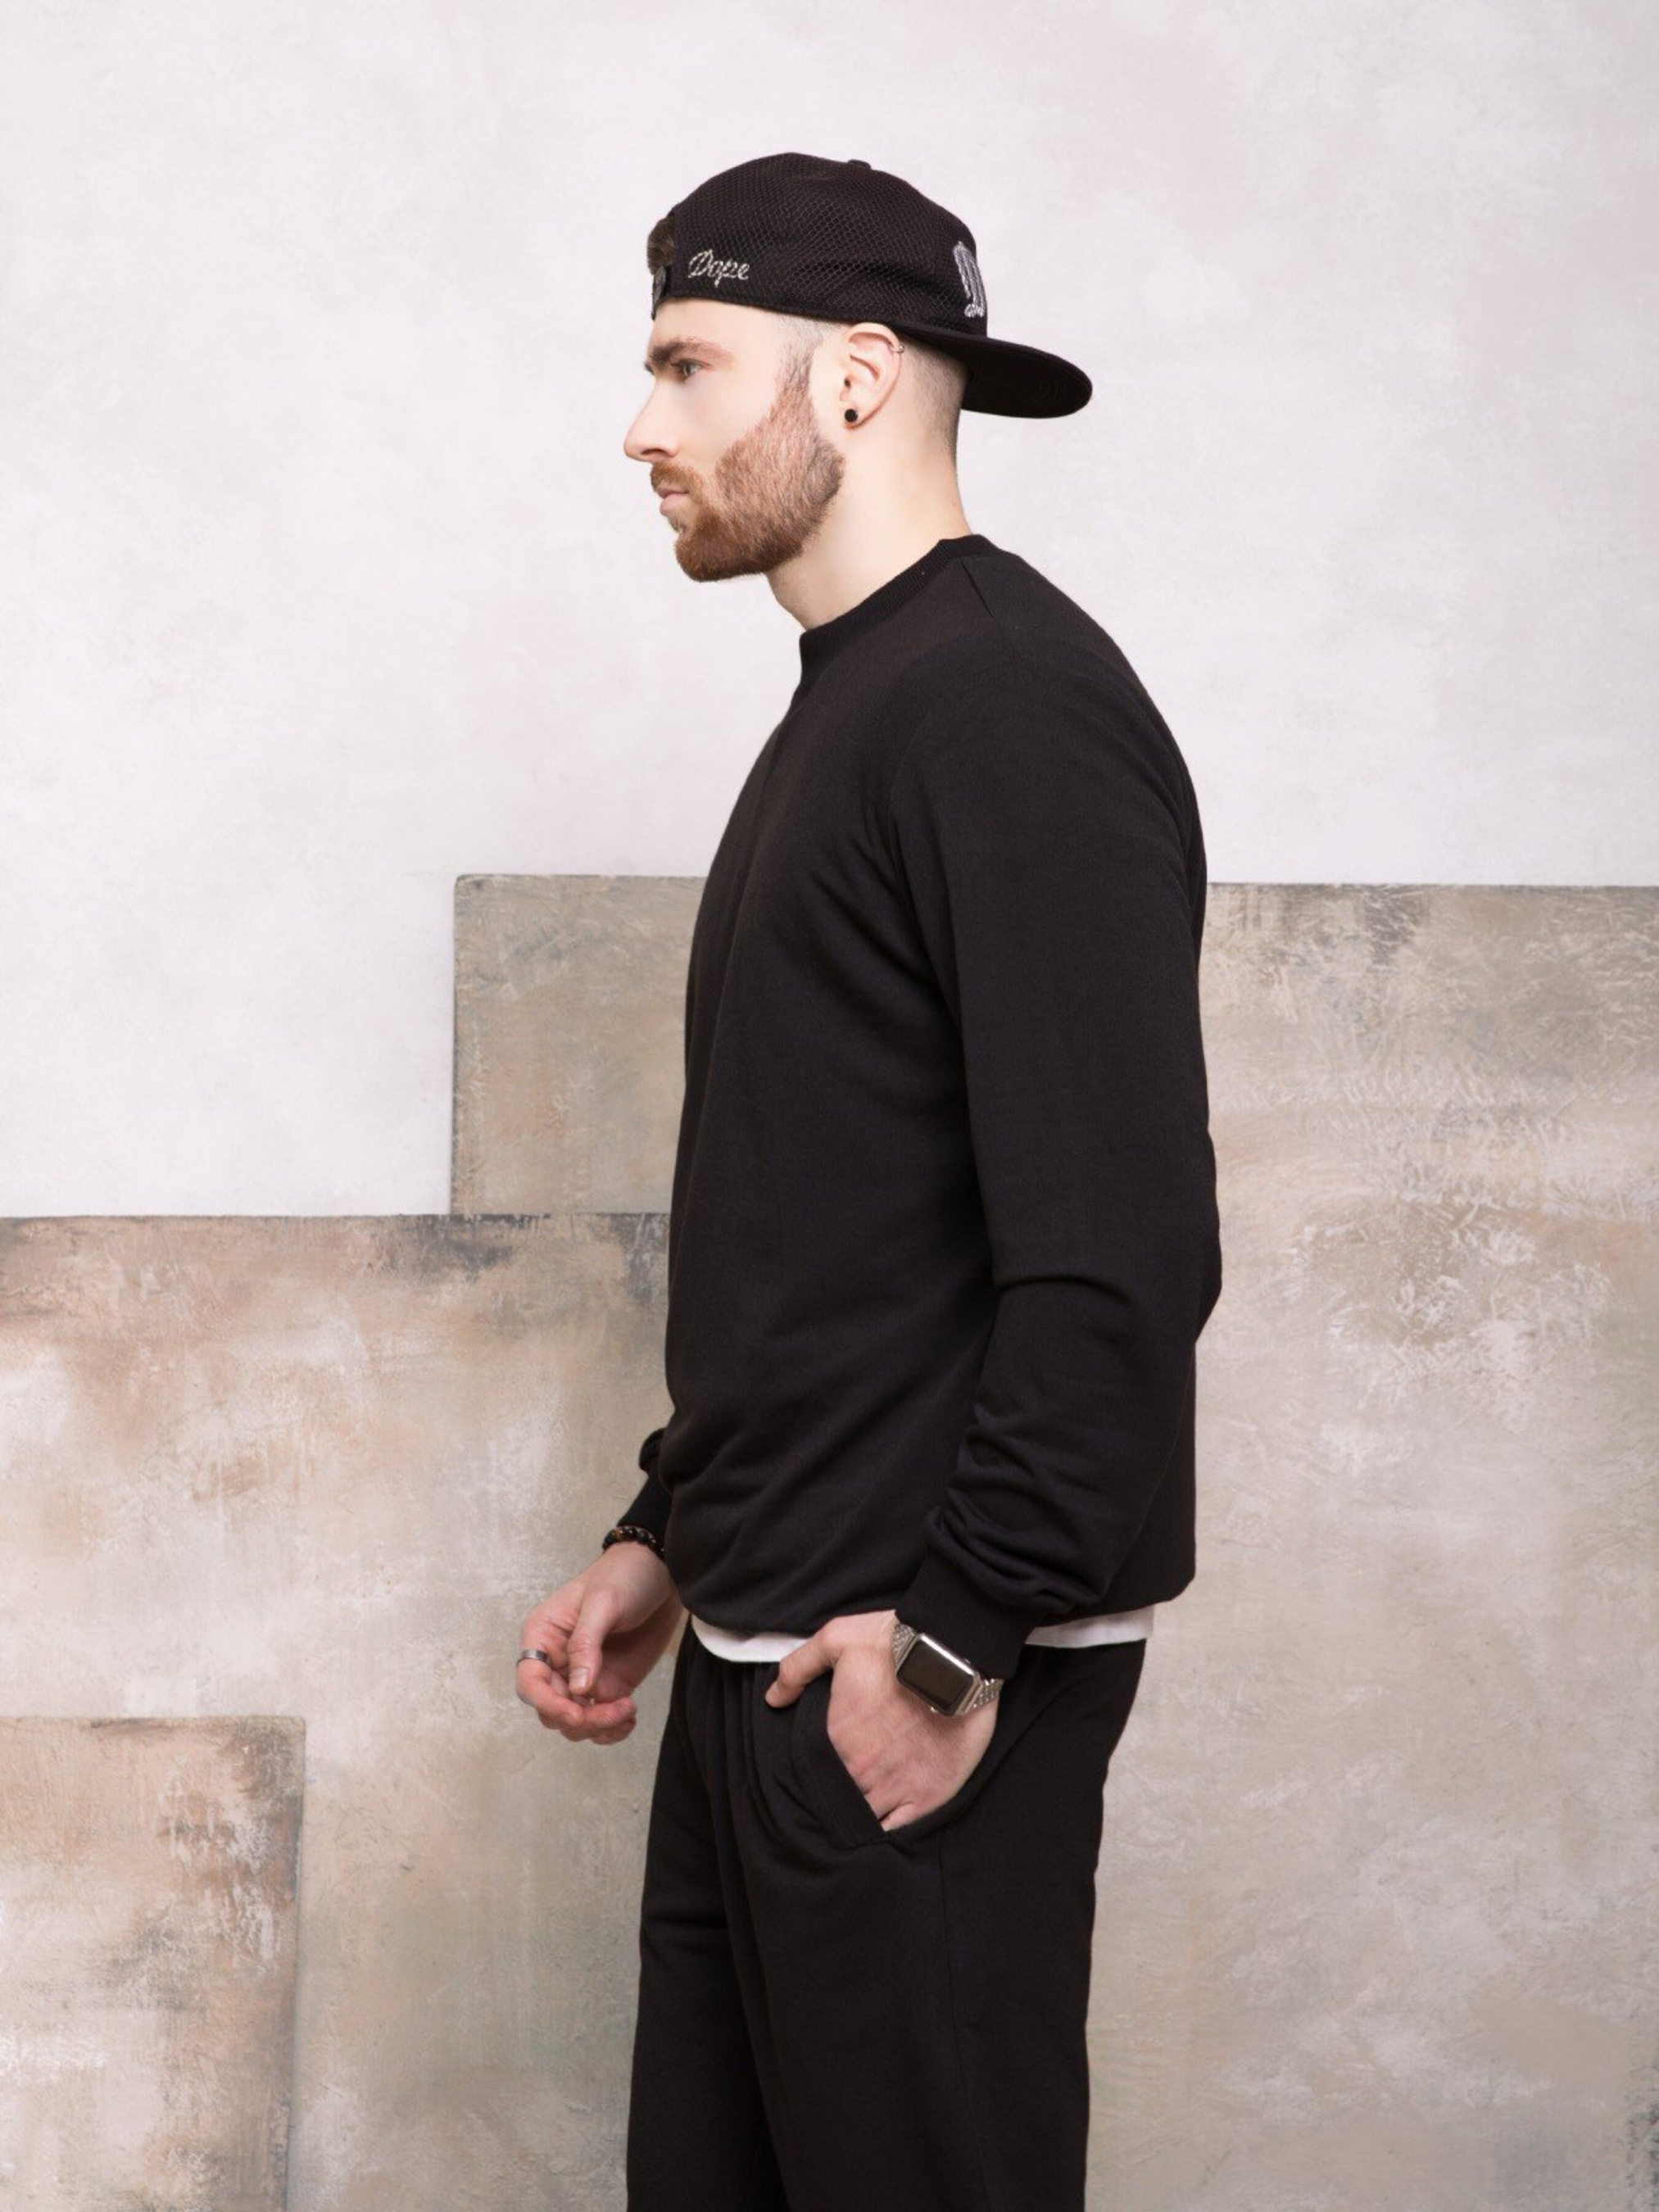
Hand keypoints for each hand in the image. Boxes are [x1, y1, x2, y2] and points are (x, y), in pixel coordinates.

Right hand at [515, 1542, 683, 1743]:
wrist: (662, 1572)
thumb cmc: (625, 1575)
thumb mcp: (603, 1602)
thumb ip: (586, 1644)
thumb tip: (578, 1689)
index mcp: (543, 1637)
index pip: (530, 1683)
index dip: (548, 1704)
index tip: (577, 1712)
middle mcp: (557, 1662)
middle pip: (551, 1710)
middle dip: (579, 1719)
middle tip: (614, 1710)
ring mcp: (584, 1677)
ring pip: (574, 1722)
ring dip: (598, 1727)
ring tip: (628, 1710)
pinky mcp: (609, 1686)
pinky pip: (600, 1721)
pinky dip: (612, 1729)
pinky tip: (630, 1717)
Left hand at [764, 1608, 997, 1830]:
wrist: (955, 1653)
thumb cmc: (896, 1645)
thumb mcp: (837, 1639)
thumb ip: (798, 1668)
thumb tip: (774, 1698)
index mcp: (834, 1737)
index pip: (812, 1770)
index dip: (814, 1772)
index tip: (819, 1769)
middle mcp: (860, 1769)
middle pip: (837, 1795)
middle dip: (834, 1794)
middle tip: (842, 1787)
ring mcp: (895, 1787)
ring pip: (865, 1817)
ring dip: (859, 1815)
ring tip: (859, 1811)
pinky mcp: (928, 1796)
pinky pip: (899, 1830)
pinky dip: (888, 1831)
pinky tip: (884, 1824)